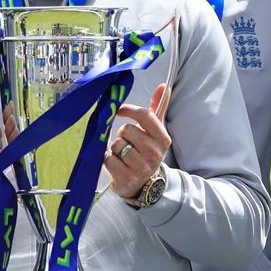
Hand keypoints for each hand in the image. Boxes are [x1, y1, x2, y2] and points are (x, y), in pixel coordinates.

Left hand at [106, 84, 169, 199]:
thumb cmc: (146, 151)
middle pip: (127, 129)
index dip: (129, 110)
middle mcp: (154, 153)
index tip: (120, 110)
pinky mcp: (127, 179)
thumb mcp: (155, 131)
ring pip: (116, 145)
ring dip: (115, 148)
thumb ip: (157, 108)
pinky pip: (108, 159)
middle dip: (122, 134)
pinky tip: (116, 163)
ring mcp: (141, 167)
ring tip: (123, 155)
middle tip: (127, 142)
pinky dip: (107, 159)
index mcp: (163, 139)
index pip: (144, 115)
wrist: (145, 184)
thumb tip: (163, 86)